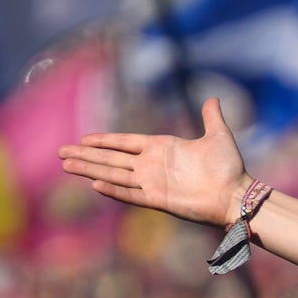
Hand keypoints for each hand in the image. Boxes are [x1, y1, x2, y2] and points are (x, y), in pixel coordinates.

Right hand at [59, 96, 247, 227]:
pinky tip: (94, 184)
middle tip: (61, 153)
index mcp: (162, 148)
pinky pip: (131, 194)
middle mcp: (152, 165)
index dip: (104, 141)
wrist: (236, 194)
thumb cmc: (229, 168)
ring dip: (90, 170)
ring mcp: (153, 183)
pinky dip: (114, 190)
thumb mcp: (219, 136)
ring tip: (67, 166)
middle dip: (86, 155)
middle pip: (112, 158)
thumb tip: (213, 98)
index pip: (125, 143)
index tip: (83, 139)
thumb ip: (212, 117)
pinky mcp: (159, 199)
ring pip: (114, 175)